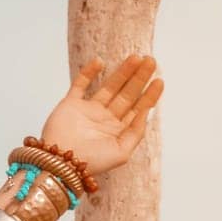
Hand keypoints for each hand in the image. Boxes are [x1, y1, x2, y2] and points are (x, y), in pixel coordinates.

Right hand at [38, 54, 164, 177]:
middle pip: (126, 94)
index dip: (149, 95)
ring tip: (136, 58)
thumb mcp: (122, 152)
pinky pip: (80, 84)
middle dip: (139, 78)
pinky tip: (100, 62)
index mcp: (118, 131)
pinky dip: (89, 72)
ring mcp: (88, 110)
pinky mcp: (71, 104)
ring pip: (109, 86)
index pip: (138, 109)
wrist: (62, 162)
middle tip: (151, 61)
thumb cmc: (92, 162)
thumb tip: (147, 112)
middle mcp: (105, 119)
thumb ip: (135, 132)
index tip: (160, 81)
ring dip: (122, 72)